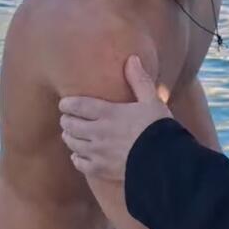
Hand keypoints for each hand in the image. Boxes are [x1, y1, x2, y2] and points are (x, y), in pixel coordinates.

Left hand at [59, 55, 172, 179]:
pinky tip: (78, 154)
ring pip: (72, 143)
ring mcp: (98, 153)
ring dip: (69, 137)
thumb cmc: (158, 127)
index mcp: (109, 113)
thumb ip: (139, 80)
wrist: (164, 160)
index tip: (64, 103)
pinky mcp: (102, 169)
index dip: (67, 104)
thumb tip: (132, 58)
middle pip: (70, 125)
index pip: (78, 106)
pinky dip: (76, 157)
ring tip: (71, 133)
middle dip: (66, 120)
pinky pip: (80, 163)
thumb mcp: (152, 100)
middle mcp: (99, 133)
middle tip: (67, 117)